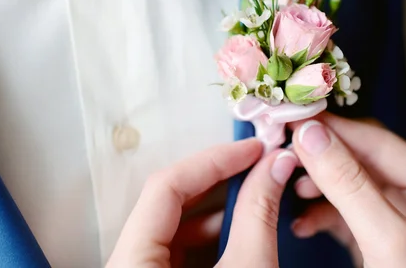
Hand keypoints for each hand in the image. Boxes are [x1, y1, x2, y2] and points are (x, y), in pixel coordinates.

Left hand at [106, 138, 298, 267]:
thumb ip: (258, 214)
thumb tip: (277, 163)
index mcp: (132, 261)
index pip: (164, 187)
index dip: (212, 161)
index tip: (252, 149)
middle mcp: (128, 264)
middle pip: (169, 203)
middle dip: (218, 182)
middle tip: (258, 165)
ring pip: (176, 227)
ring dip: (219, 210)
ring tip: (258, 195)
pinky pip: (180, 250)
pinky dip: (213, 237)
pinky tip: (243, 230)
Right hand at [289, 114, 405, 267]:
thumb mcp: (389, 244)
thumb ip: (350, 186)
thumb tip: (311, 135)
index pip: (380, 141)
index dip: (334, 128)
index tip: (293, 118)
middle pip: (362, 158)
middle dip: (321, 156)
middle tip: (283, 147)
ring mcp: (402, 217)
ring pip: (348, 182)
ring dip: (316, 183)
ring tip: (290, 186)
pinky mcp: (379, 236)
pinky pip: (344, 210)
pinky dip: (319, 213)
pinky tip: (300, 221)